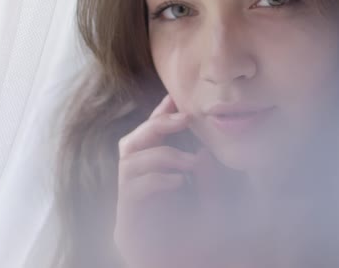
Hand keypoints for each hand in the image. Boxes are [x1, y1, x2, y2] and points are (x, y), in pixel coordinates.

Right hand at [114, 95, 204, 267]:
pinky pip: (132, 187)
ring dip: (161, 153)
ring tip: (190, 161)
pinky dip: (156, 178)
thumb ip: (208, 179)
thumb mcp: (210, 203)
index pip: (152, 138)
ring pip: (129, 159)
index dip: (159, 115)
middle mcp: (138, 183)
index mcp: (155, 175)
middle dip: (157, 124)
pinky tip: (179, 183)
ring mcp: (130, 200)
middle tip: (184, 117)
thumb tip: (205, 153)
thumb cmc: (194, 241)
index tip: (174, 98)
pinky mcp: (128, 218)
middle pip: (132, 141)